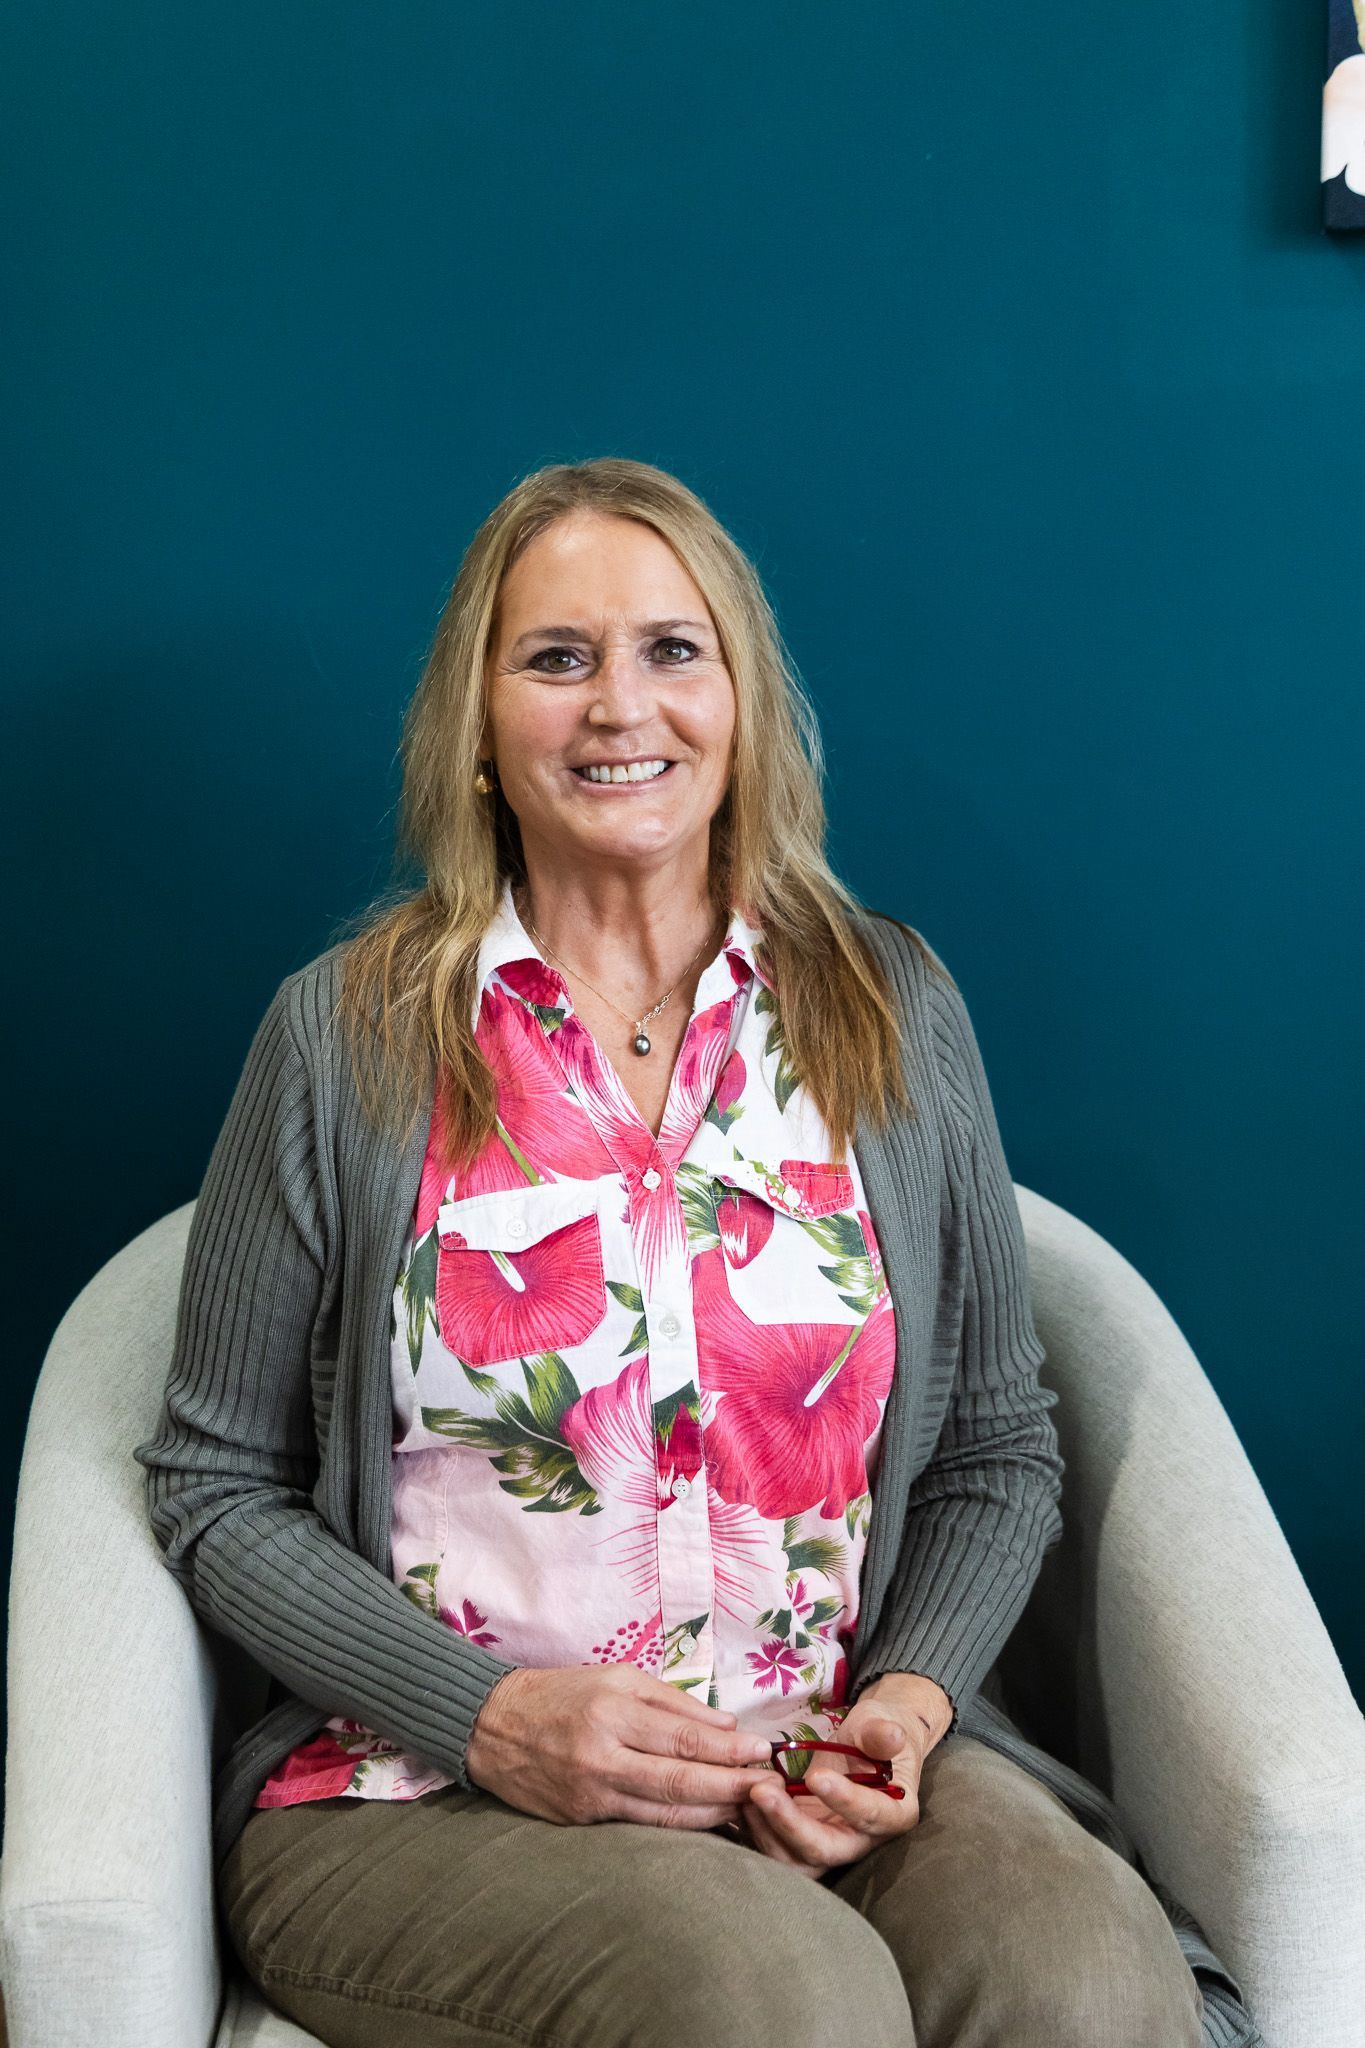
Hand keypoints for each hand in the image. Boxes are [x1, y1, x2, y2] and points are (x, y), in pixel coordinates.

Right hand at [465, 1664, 776, 1827]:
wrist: (492, 1726)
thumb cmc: (562, 1693)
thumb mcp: (617, 1678)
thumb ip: (672, 1702)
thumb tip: (725, 1724)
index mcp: (612, 1712)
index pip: (685, 1737)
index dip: (729, 1748)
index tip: (763, 1750)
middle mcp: (602, 1756)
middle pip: (681, 1781)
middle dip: (731, 1786)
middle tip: (768, 1786)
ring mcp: (591, 1795)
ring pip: (665, 1813)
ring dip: (713, 1812)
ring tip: (749, 1807)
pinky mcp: (582, 1820)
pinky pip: (641, 1825)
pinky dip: (680, 1826)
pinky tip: (707, 1820)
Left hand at [738, 1674, 952, 1881]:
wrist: (863, 1745)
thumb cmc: (875, 1734)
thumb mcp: (882, 1724)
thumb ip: (882, 1734)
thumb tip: (893, 1736)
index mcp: (892, 1815)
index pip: (869, 1816)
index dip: (843, 1800)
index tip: (816, 1776)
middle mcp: (858, 1841)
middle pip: (822, 1850)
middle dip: (789, 1825)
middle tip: (761, 1790)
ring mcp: (826, 1844)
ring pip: (793, 1860)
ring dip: (766, 1830)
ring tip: (748, 1792)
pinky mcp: (799, 1839)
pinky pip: (774, 1848)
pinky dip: (754, 1829)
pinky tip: (739, 1799)